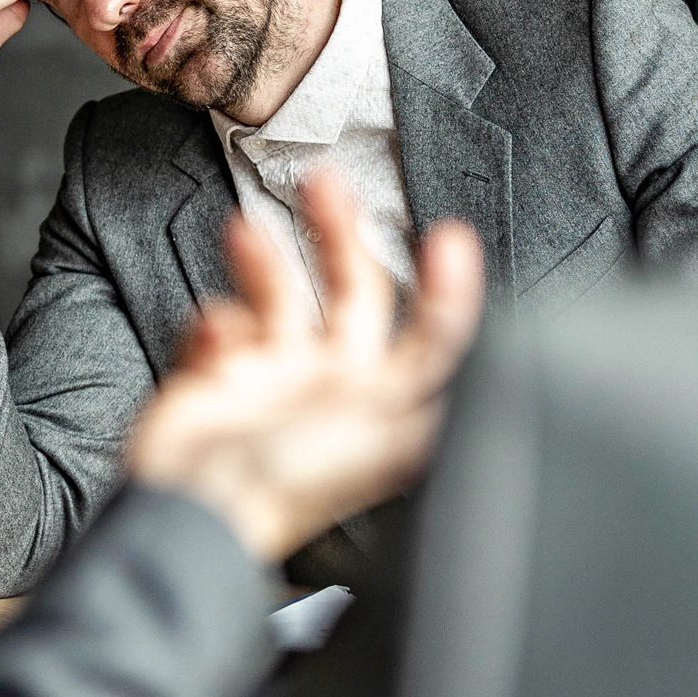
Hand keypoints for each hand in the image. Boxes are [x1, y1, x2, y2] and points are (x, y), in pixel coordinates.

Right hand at [127, 171, 485, 564]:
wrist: (194, 511)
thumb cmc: (291, 488)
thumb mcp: (390, 438)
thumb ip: (440, 388)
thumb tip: (503, 361)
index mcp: (384, 403)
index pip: (431, 335)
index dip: (447, 288)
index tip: (450, 239)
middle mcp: (334, 384)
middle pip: (350, 288)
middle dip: (339, 231)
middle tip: (325, 185)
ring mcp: (274, 378)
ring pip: (278, 293)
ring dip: (262, 259)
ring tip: (244, 231)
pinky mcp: (218, 379)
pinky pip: (219, 327)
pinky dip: (212, 326)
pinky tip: (213, 342)